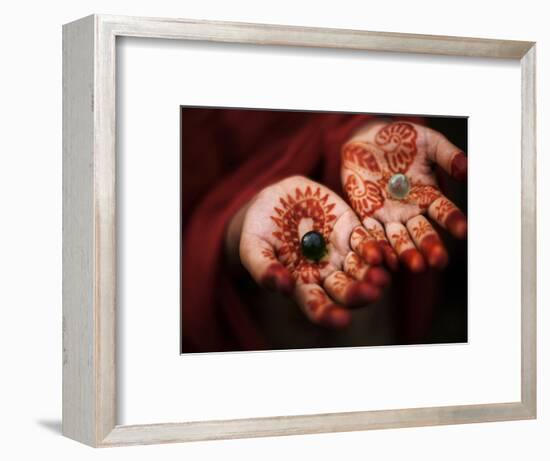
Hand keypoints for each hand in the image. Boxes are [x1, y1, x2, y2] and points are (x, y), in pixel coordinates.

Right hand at [228, 176, 388, 328]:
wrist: (274, 199)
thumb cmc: (259, 230)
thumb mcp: (252, 248)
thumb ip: (263, 269)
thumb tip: (283, 287)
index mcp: (302, 284)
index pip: (317, 305)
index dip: (328, 314)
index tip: (341, 320)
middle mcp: (326, 272)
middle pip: (345, 290)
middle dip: (358, 294)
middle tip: (369, 293)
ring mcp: (340, 251)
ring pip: (361, 268)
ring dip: (372, 274)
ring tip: (379, 277)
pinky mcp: (350, 227)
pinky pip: (366, 240)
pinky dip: (374, 248)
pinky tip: (379, 253)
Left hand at [341, 120, 466, 271]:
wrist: (366, 139)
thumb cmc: (400, 140)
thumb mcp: (427, 143)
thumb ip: (446, 155)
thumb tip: (466, 168)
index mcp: (429, 196)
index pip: (444, 212)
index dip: (453, 220)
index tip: (462, 231)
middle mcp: (411, 211)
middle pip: (423, 233)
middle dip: (430, 247)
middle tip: (437, 261)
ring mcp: (389, 215)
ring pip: (399, 238)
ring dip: (406, 252)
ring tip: (414, 265)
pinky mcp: (366, 215)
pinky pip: (371, 232)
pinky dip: (377, 244)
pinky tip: (383, 257)